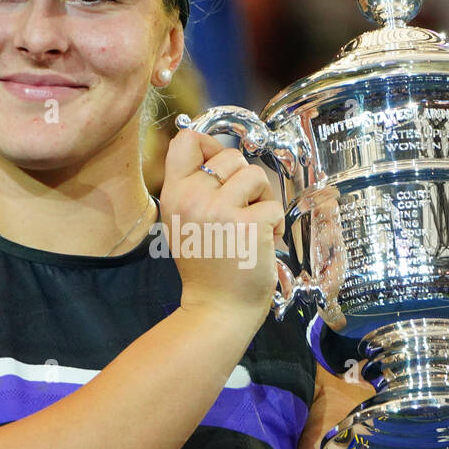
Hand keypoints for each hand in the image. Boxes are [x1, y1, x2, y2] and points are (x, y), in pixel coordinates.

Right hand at [160, 127, 284, 326]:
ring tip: (251, 225)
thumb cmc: (206, 267)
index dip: (209, 144)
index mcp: (173, 194)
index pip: (187, 140)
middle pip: (230, 154)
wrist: (216, 309)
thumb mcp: (182, 222)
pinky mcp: (250, 224)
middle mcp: (193, 198)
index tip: (220, 167)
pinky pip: (273, 204)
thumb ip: (192, 187)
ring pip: (255, 174)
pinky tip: (261, 242)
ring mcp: (221, 210)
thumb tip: (212, 150)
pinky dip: (274, 223)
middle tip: (239, 211)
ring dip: (261, 199)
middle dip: (243, 180)